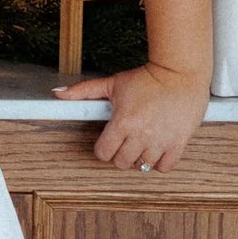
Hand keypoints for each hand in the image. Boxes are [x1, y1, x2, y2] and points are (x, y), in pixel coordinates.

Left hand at [59, 61, 208, 172]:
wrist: (179, 72)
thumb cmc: (146, 77)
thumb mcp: (112, 83)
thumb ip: (83, 91)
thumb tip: (58, 94)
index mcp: (123, 123)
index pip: (103, 153)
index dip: (103, 148)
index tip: (108, 141)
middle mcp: (141, 135)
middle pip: (122, 163)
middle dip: (119, 155)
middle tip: (124, 143)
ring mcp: (161, 141)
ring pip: (143, 166)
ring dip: (139, 158)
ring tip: (140, 144)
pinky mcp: (178, 142)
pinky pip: (165, 167)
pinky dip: (159, 163)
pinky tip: (156, 151)